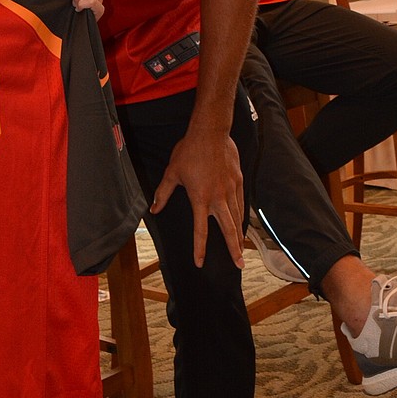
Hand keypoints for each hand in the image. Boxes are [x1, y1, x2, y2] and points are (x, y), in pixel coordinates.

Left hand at [150, 127, 244, 268]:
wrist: (210, 132)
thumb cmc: (188, 151)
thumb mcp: (172, 172)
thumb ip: (163, 193)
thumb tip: (154, 209)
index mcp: (200, 198)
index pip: (200, 230)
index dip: (199, 248)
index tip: (200, 263)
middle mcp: (218, 197)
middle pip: (228, 229)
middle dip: (234, 249)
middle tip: (239, 265)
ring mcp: (230, 189)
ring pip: (237, 217)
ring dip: (239, 235)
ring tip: (241, 248)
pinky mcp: (238, 180)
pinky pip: (241, 202)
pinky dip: (242, 215)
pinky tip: (242, 222)